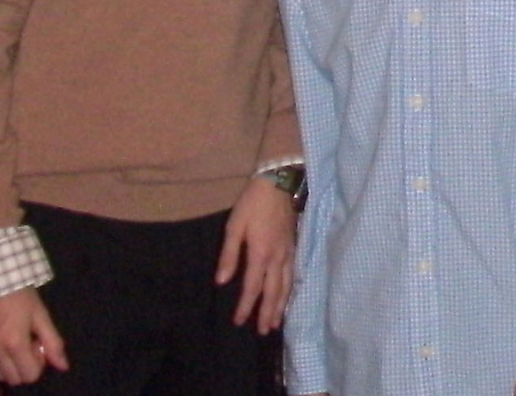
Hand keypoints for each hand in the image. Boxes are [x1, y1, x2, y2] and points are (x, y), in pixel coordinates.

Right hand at [0, 287, 68, 385]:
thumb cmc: (22, 295)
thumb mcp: (42, 316)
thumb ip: (53, 343)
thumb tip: (63, 366)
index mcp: (14, 343)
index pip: (29, 375)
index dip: (38, 364)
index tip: (38, 345)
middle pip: (13, 379)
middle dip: (24, 367)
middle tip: (28, 345)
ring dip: (10, 365)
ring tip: (15, 342)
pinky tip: (3, 340)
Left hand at [217, 175, 297, 331]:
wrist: (278, 184)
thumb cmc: (252, 204)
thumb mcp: (234, 226)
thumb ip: (229, 255)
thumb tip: (222, 281)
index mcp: (261, 253)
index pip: (253, 287)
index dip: (246, 306)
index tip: (238, 321)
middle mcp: (278, 257)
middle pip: (274, 291)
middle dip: (268, 313)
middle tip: (264, 331)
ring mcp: (289, 253)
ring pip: (287, 285)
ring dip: (281, 305)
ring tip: (276, 322)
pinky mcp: (294, 247)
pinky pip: (294, 275)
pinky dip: (290, 290)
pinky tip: (288, 297)